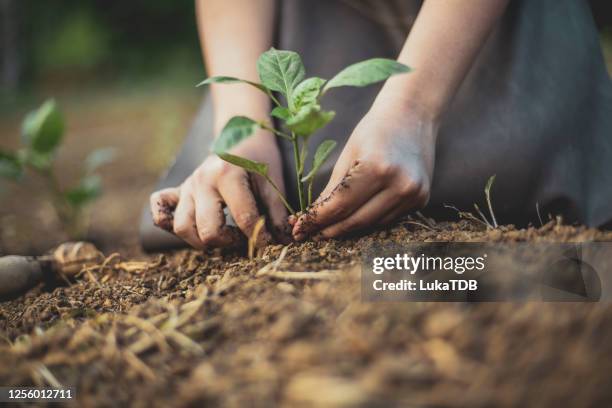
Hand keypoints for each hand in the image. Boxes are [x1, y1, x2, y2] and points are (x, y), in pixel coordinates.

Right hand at [150, 130, 288, 248]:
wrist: (241, 134)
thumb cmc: (259, 158)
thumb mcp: (273, 181)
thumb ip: (276, 212)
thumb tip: (283, 242)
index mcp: (227, 175)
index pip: (243, 219)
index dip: (259, 237)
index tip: (268, 242)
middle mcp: (201, 181)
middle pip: (206, 230)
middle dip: (228, 242)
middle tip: (242, 237)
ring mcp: (187, 186)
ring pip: (182, 227)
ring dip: (202, 240)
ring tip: (222, 235)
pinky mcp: (178, 190)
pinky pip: (160, 211)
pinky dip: (168, 224)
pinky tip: (192, 227)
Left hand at [291, 104, 437, 239]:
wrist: (413, 115)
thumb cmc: (375, 130)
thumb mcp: (348, 155)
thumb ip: (332, 189)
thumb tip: (312, 218)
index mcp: (377, 168)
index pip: (340, 206)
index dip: (317, 221)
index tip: (299, 229)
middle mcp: (399, 184)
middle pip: (356, 221)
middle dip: (329, 230)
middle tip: (309, 234)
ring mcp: (414, 194)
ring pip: (372, 224)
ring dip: (348, 229)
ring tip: (328, 229)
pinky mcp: (422, 199)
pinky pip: (387, 219)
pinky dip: (369, 221)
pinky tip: (354, 218)